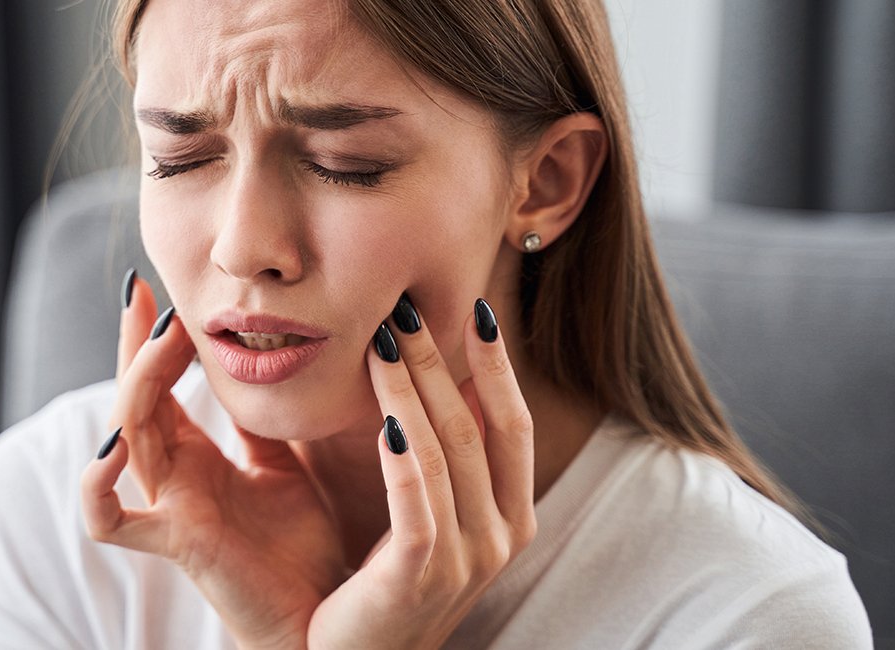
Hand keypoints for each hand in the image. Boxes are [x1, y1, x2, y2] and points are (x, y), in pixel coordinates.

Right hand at [80, 276, 347, 648]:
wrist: (321, 618)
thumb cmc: (302, 546)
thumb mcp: (287, 462)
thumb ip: (267, 420)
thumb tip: (275, 355)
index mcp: (197, 458)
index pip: (159, 384)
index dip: (151, 339)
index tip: (155, 287)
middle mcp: (173, 478)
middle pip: (134, 398)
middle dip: (136, 345)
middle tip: (147, 294)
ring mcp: (168, 508)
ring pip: (125, 435)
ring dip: (137, 384)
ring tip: (162, 340)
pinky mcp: (175, 541)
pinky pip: (110, 519)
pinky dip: (97, 485)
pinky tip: (113, 446)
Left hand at [308, 296, 537, 648]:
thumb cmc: (381, 584)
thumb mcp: (424, 514)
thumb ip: (429, 454)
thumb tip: (412, 371)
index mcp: (509, 516)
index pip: (512, 425)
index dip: (498, 365)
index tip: (475, 308)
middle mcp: (500, 536)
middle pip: (476, 426)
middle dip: (442, 361)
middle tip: (408, 305)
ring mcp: (466, 560)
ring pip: (445, 452)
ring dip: (413, 389)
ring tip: (382, 339)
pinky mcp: (421, 577)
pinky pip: (417, 503)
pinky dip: (403, 456)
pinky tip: (383, 417)